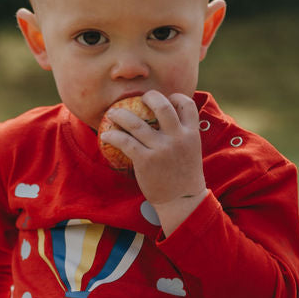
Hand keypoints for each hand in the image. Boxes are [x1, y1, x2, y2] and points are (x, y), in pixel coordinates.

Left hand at [101, 91, 206, 233]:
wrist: (181, 201)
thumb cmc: (183, 175)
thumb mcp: (191, 150)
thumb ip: (181, 135)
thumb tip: (166, 121)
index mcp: (191, 133)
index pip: (186, 104)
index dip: (175, 97)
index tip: (166, 99)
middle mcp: (177, 138)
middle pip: (161, 105)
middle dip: (148, 96)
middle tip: (139, 98)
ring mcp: (161, 148)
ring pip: (136, 122)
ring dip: (121, 114)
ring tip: (112, 113)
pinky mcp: (145, 160)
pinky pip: (125, 141)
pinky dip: (113, 135)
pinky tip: (106, 135)